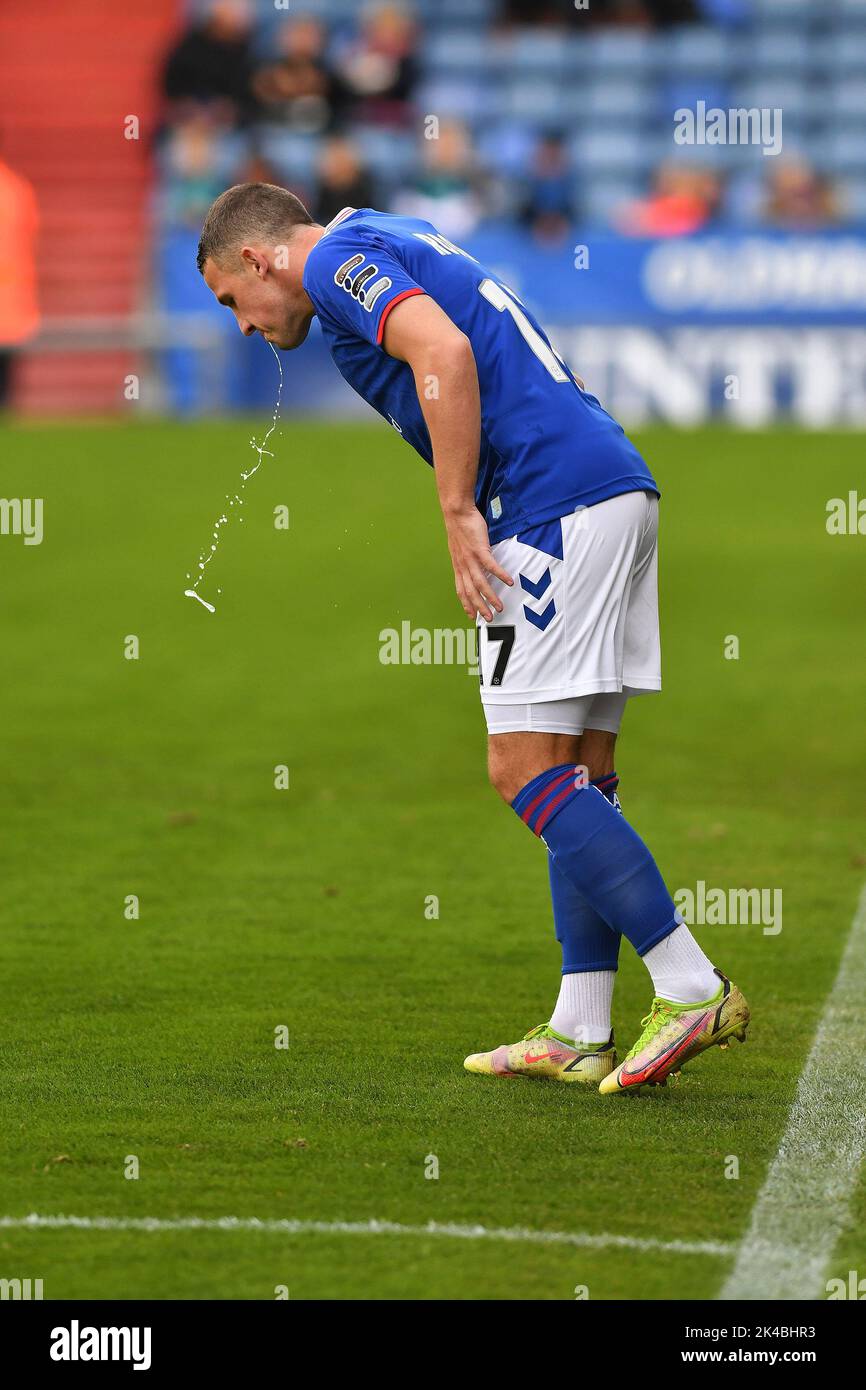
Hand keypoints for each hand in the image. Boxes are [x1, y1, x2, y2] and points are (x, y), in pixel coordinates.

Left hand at [443, 505, 512, 622]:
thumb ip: (465, 561)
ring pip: (480, 583)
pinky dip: (500, 575)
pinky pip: (491, 566)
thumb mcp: (459, 549)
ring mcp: (471, 558)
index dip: (466, 604)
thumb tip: (471, 568)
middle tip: (489, 618)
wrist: (457, 512)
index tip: (472, 616)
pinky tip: (509, 582)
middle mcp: (463, 565)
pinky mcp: (480, 549)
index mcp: (458, 566)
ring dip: (490, 597)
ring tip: (500, 607)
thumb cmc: (460, 529)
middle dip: (479, 607)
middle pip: (471, 592)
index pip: (461, 591)